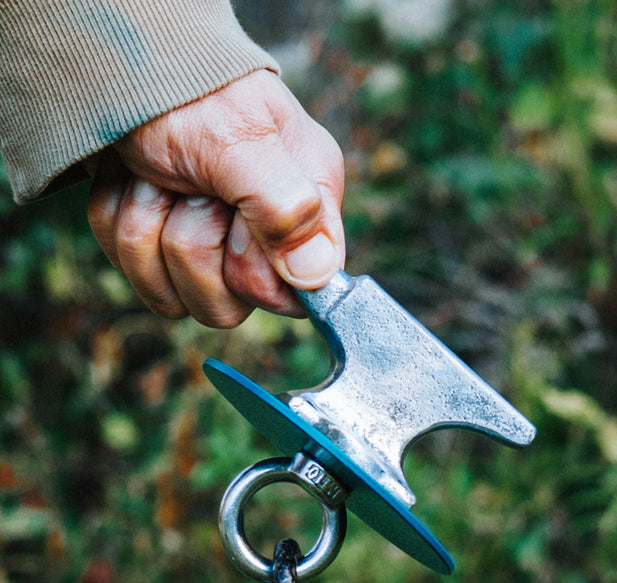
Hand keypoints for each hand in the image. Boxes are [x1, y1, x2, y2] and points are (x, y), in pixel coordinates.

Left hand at [87, 70, 344, 327]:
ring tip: (156, 176)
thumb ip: (284, 207)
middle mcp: (266, 241)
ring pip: (174, 296)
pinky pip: (135, 275)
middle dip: (188, 243)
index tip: (236, 219)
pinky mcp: (163, 250)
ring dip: (147, 227)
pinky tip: (133, 181)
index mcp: (307, 213)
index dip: (252, 270)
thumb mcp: (239, 140)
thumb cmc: (190, 91)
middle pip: (226, 307)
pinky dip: (120, 221)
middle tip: (189, 187)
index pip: (293, 298)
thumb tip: (317, 276)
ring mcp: (213, 250)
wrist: (119, 60)